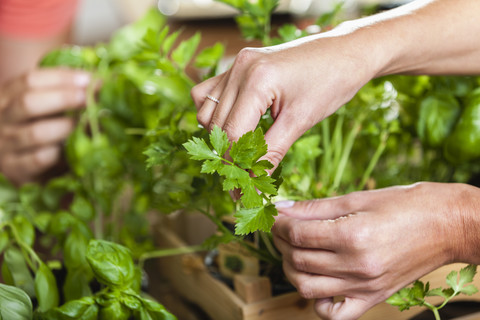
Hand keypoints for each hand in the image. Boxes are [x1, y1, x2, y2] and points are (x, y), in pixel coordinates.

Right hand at [0, 68, 89, 184]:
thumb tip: (100, 84)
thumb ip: (66, 94)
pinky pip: (39, 158)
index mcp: (8, 96)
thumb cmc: (40, 129)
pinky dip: (60, 152)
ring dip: (66, 126)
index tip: (89, 79)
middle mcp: (3, 118)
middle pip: (29, 102)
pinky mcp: (15, 168)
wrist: (22, 165)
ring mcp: (6, 144)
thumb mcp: (47, 108)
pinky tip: (74, 147)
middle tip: (89, 98)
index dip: (62, 77)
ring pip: (36, 132)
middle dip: (64, 98)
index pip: (30, 80)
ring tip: (87, 123)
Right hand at [191, 31, 374, 169]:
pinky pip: (209, 93)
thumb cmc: (330, 83)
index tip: (241, 189)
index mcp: (256, 79)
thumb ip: (271, 153)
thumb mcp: (301, 121)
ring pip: (207, 110)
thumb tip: (253, 184)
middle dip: (229, 154)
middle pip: (217, 124)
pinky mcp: (238, 65)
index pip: (232, 132)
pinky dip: (216, 113)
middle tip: (244, 175)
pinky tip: (236, 124)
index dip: (235, 164)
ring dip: (220, 134)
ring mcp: (236, 64)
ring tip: (243, 150)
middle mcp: (240, 68)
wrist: (346, 52)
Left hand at [272, 182, 479, 319]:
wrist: (447, 225)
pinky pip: (334, 314)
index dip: (280, 224)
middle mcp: (357, 266)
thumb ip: (315, 207)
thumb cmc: (406, 205)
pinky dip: (317, 303)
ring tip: (293, 251)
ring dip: (291, 269)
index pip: (299, 235)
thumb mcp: (357, 198)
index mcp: (353, 236)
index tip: (275, 216)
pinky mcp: (373, 298)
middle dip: (281, 243)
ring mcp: (365, 287)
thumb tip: (282, 208)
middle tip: (281, 229)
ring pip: (307, 289)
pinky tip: (316, 281)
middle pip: (299, 261)